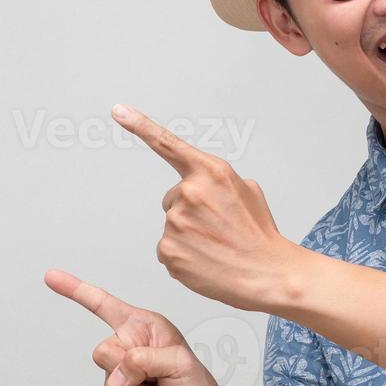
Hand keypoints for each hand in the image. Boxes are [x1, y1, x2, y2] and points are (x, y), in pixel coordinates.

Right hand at [43, 268, 237, 385]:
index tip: (50, 277)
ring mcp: (117, 378)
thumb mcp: (181, 364)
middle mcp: (126, 349)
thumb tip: (115, 378)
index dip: (76, 291)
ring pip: (107, 382)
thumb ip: (146, 360)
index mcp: (143, 328)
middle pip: (102, 351)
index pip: (104, 306)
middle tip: (157, 379)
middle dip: (129, 368)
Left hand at [111, 103, 297, 309]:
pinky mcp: (168, 250)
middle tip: (218, 228)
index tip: (118, 110)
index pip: (168, 144)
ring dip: (188, 235)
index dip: (139, 125)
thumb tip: (203, 185)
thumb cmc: (260, 235)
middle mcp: (190, 192)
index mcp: (212, 172)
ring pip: (171, 225)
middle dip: (190, 210)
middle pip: (172, 197)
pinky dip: (183, 256)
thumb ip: (218, 180)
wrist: (268, 274)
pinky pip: (167, 249)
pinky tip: (205, 261)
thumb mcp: (248, 191)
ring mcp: (176, 222)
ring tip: (216, 246)